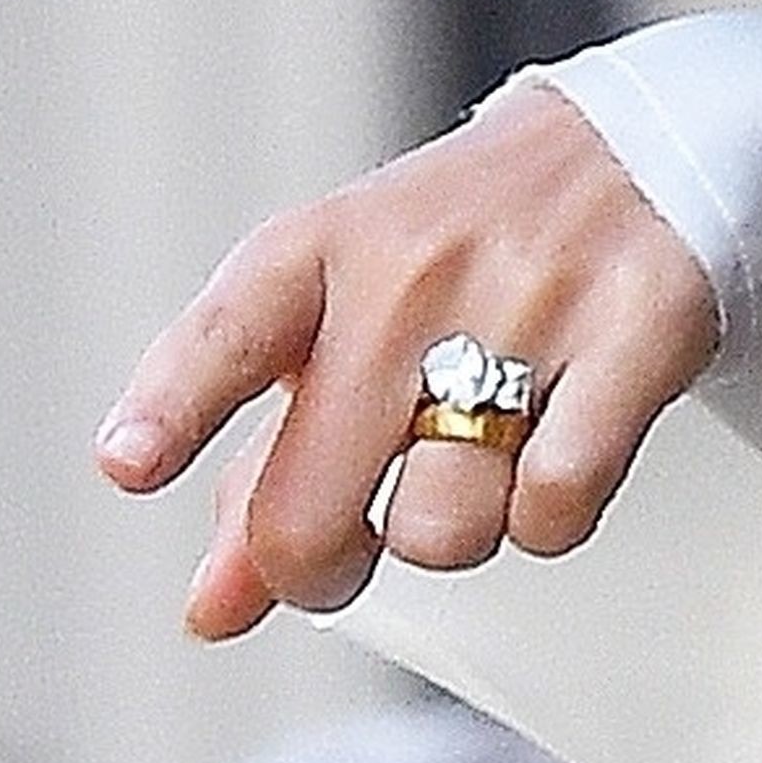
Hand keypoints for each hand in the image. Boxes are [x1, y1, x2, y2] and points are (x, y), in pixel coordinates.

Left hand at [92, 82, 721, 640]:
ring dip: (450, 533)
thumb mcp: (340, 327)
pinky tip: (551, 459)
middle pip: (314, 503)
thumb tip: (209, 613)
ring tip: (475, 466)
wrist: (632, 150)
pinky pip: (557, 506)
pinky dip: (547, 519)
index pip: (228, 334)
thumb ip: (268, 466)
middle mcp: (410, 273)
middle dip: (318, 568)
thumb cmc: (455, 259)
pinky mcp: (634, 335)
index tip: (127, 466)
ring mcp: (526, 300)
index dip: (173, 408)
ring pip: (442, 529)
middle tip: (343, 556)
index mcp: (318, 253)